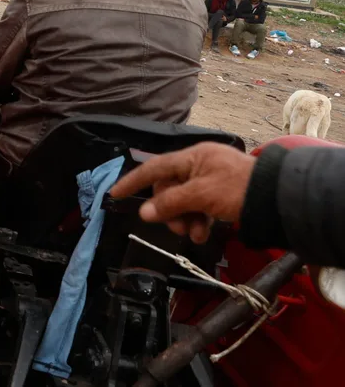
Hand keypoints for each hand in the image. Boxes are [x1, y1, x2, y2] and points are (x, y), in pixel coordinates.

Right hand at [110, 142, 255, 243]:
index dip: (133, 181)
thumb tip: (144, 212)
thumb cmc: (238, 189)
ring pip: (184, 200)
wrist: (278, 198)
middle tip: (176, 228)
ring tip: (195, 234)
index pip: (153, 167)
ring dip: (185, 219)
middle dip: (170, 210)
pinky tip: (203, 233)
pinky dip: (198, 220)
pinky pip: (199, 206)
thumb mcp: (201, 195)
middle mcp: (198, 165)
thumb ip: (170, 203)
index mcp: (192, 157)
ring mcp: (210, 179)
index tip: (114, 194)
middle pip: (169, 188)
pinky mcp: (220, 193)